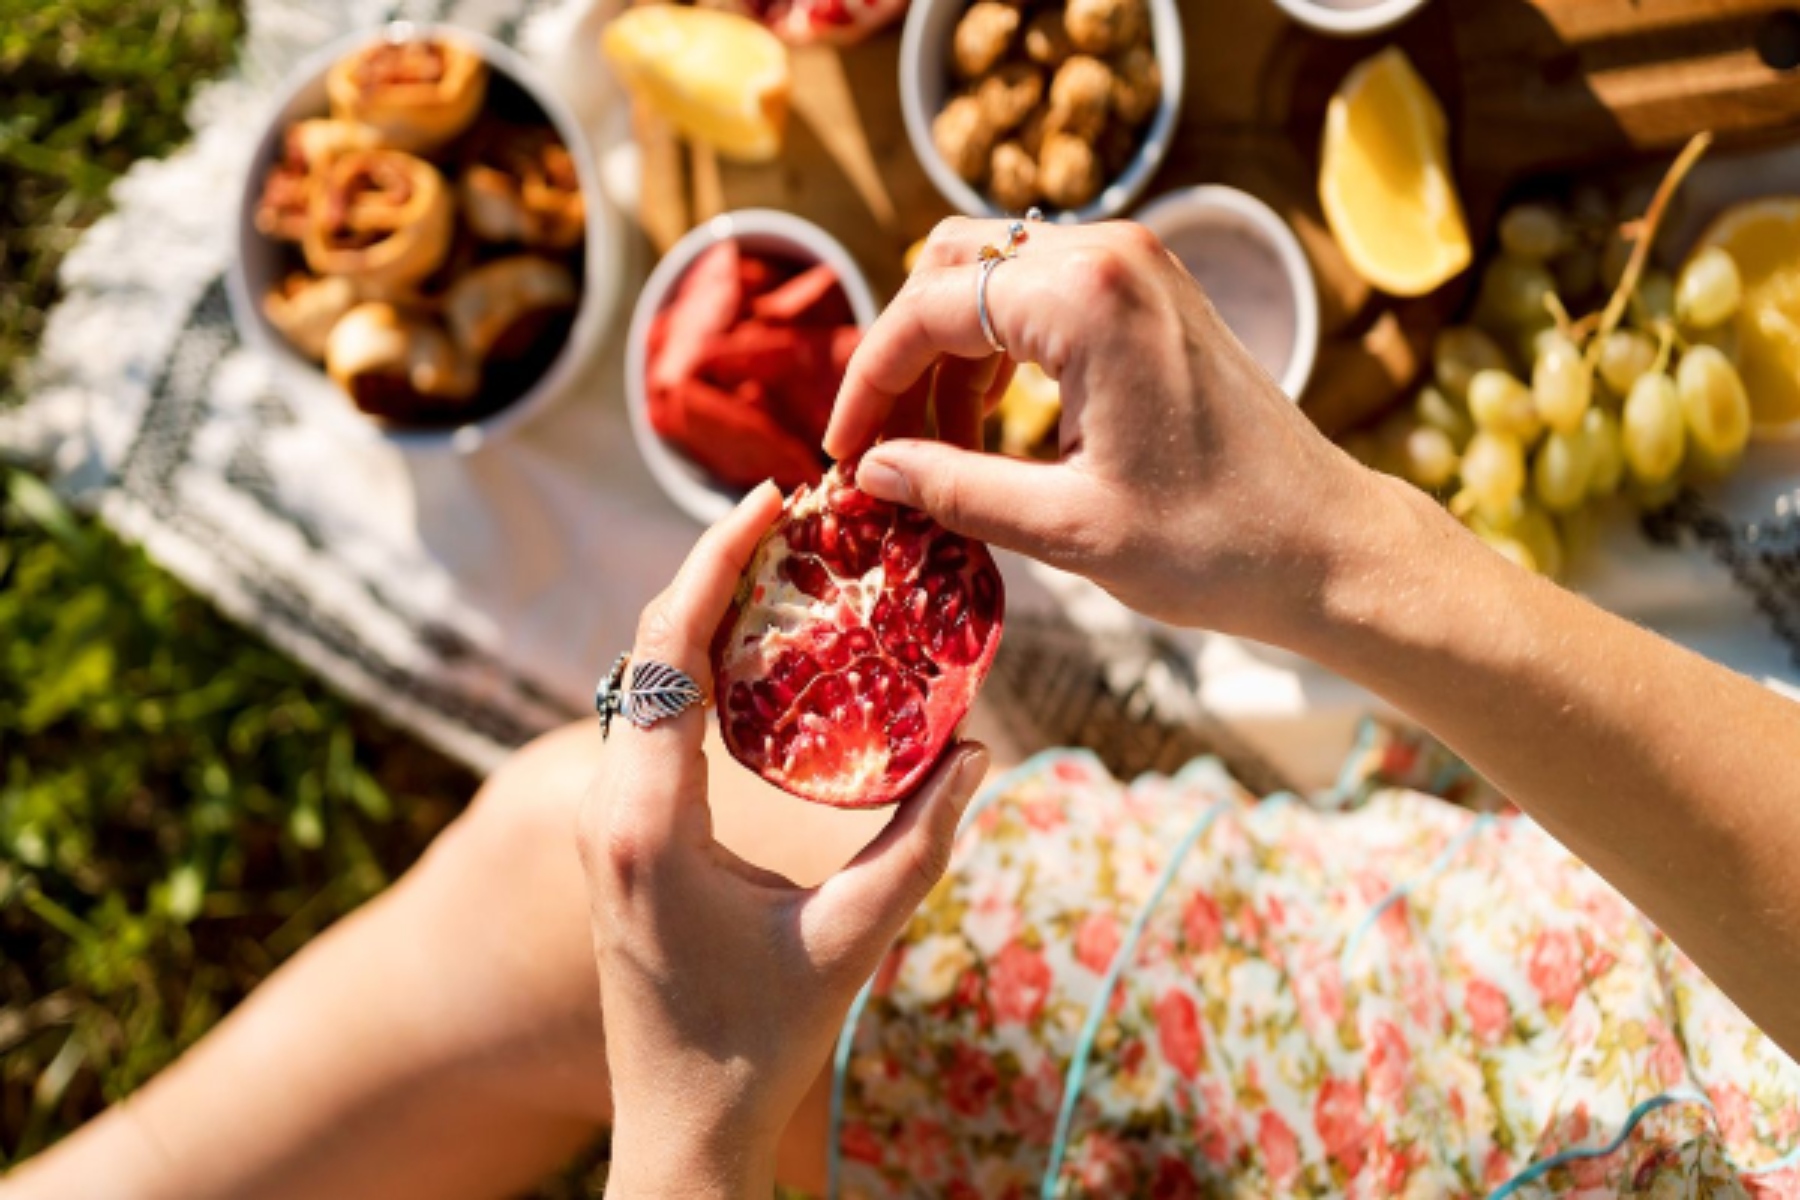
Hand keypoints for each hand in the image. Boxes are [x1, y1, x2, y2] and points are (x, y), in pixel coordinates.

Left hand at [577, 483, 989, 1197]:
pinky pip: (646, 724)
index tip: (766, 500)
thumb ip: (921, 843)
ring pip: (637, 683)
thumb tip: (982, 752)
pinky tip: (752, 660)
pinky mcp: (620, 841)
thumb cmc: (760, 1045)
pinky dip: (693, 671)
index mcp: (651, 821)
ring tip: (775, 568)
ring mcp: (605, 825)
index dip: (713, 563)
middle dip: (709, 571)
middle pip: (645, 648)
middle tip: (787, 517)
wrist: (679, 1131)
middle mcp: (610, 809)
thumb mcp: (854, 941)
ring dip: (698, 617)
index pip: (668, 652)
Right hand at [825, 217, 1393, 643]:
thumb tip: (869, 471)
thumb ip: (953, 487)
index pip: (930, 310)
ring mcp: (1139, 265)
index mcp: (1088, 298)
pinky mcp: (1154, 292)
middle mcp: (1112, 254)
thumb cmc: (1213, 544)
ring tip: (939, 449)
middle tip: (885, 443)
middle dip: (904, 352)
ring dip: (950, 353)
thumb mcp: (1065, 527)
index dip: (869, 381)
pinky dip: (999, 348)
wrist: (1326, 547)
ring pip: (994, 274)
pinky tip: (992, 425)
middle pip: (952, 265)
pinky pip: (1042, 292)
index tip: (843, 452)